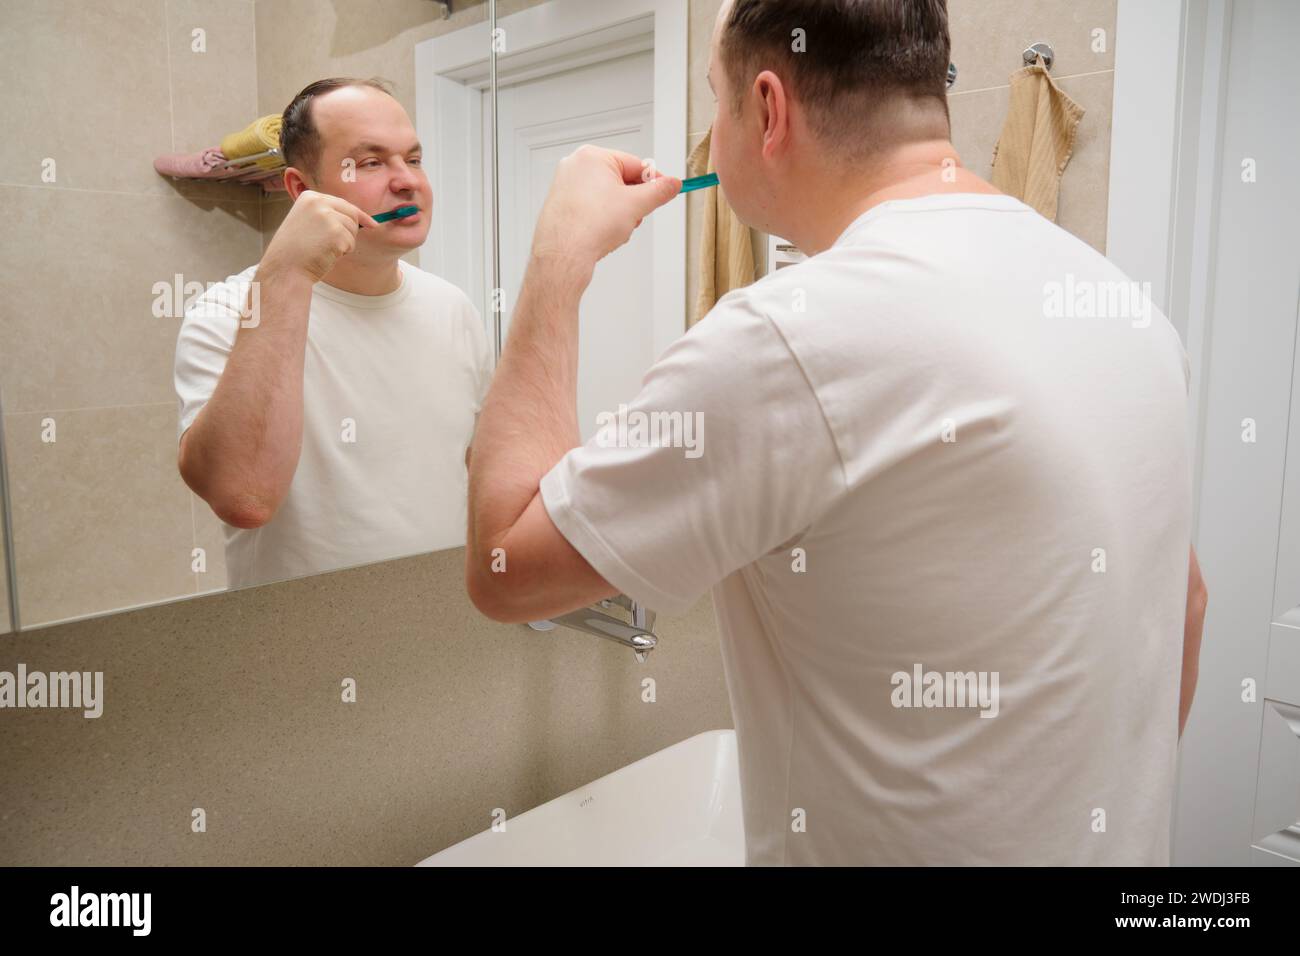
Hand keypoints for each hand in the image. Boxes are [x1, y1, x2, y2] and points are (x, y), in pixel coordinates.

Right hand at [261, 189, 380, 282]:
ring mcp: (327, 216)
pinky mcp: (336, 232)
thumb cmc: (296, 251)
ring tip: (323, 249)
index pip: (342, 203)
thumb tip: (360, 218)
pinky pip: (351, 243)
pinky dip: (343, 252)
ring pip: (353, 229)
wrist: (285, 268)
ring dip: (344, 243)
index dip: (359, 215)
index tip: (372, 224)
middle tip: (334, 245)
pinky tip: (325, 254)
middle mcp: (318, 202)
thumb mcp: (306, 222)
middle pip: (352, 214)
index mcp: (309, 197)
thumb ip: (325, 215)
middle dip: (350, 231)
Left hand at [530, 145, 680, 270]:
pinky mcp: (562, 204)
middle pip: (621, 180)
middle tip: (633, 217)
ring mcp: (566, 185)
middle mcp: (576, 166)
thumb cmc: (589, 226)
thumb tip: (671, 184)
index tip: (665, 191)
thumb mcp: (636, 205)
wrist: (563, 255)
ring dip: (619, 214)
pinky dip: (602, 220)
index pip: (635, 164)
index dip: (654, 180)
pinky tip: (601, 234)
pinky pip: (592, 207)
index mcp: (592, 157)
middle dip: (632, 202)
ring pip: (607, 196)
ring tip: (613, 229)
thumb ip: (659, 191)